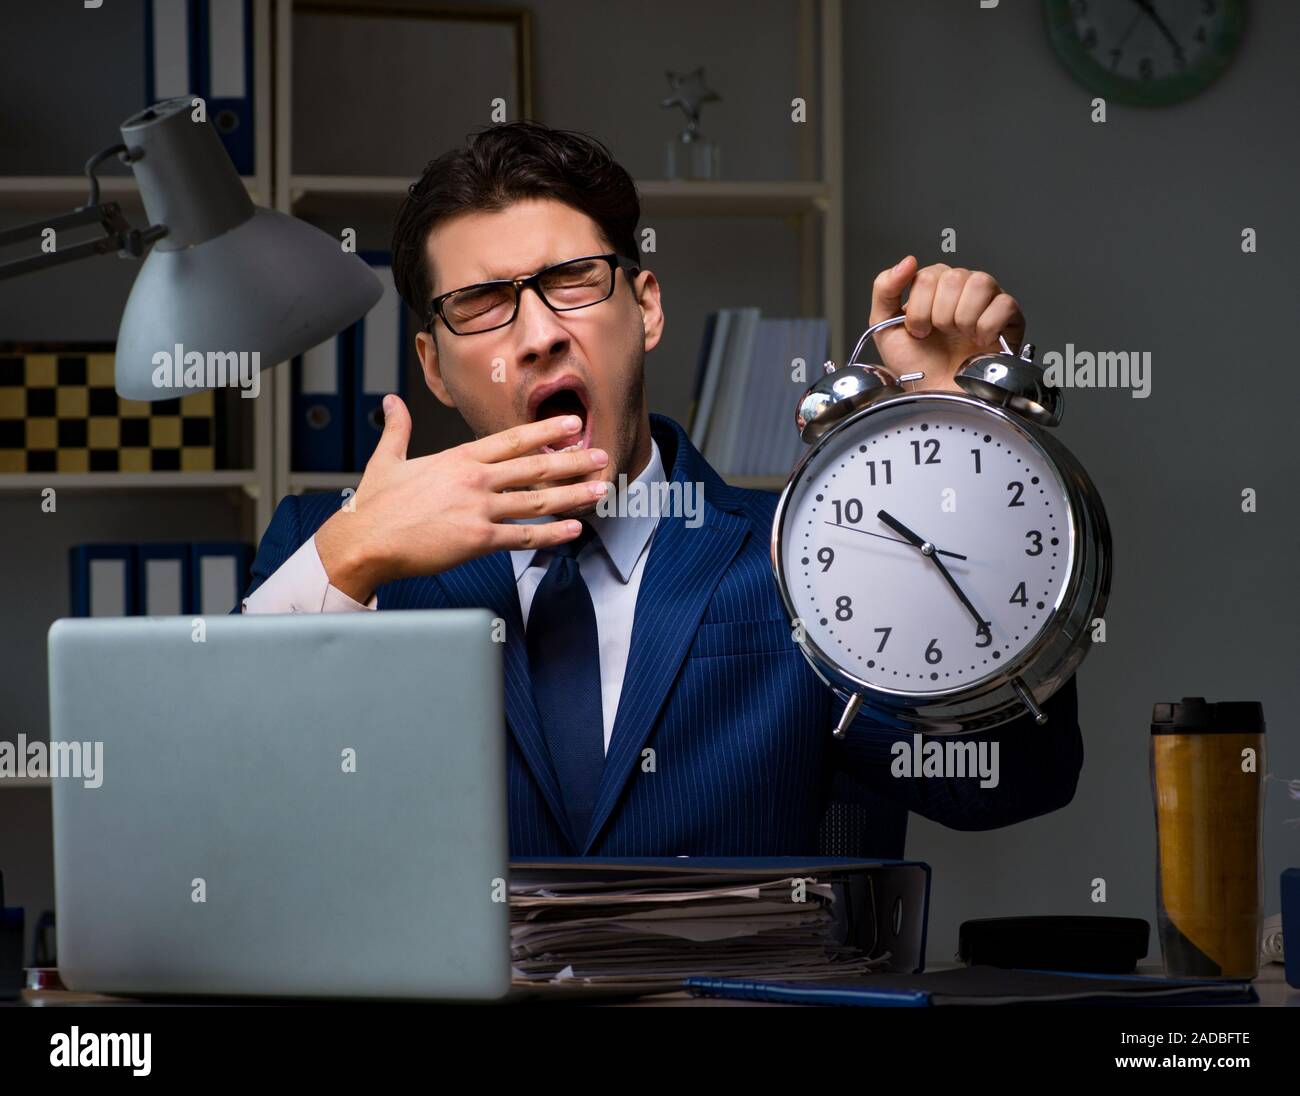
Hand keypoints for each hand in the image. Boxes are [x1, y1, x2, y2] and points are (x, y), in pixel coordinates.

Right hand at [315, 395, 610, 602]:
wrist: (363, 541)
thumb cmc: (374, 506)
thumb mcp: (387, 459)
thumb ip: (398, 429)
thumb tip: (393, 403)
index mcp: (457, 458)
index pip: (512, 439)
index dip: (546, 431)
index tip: (571, 425)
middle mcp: (474, 479)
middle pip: (534, 466)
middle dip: (573, 460)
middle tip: (601, 456)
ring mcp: (478, 508)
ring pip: (537, 499)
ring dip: (573, 494)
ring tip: (600, 489)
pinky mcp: (477, 539)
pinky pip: (523, 536)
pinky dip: (552, 534)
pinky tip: (573, 530)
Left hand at [868, 256, 1024, 392]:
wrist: (937, 397)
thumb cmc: (916, 366)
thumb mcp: (884, 327)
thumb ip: (885, 289)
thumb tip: (907, 261)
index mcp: (934, 288)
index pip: (929, 274)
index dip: (919, 307)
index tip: (918, 330)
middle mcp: (962, 289)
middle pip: (953, 277)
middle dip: (938, 314)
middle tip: (939, 335)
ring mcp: (987, 301)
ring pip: (979, 283)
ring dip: (962, 318)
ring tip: (959, 337)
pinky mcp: (1010, 318)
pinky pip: (1004, 304)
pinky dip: (986, 326)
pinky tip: (979, 340)